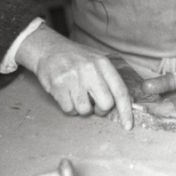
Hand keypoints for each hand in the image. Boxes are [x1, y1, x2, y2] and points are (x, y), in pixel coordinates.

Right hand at [15, 24, 132, 127]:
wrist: (48, 49)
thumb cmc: (76, 58)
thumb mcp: (97, 61)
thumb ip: (110, 79)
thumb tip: (126, 102)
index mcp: (103, 63)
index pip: (120, 91)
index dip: (126, 111)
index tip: (128, 125)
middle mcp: (90, 69)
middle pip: (106, 104)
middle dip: (101, 110)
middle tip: (94, 104)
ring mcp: (74, 77)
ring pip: (85, 110)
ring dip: (82, 108)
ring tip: (77, 96)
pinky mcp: (58, 85)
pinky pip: (69, 110)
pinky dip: (69, 107)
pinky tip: (67, 95)